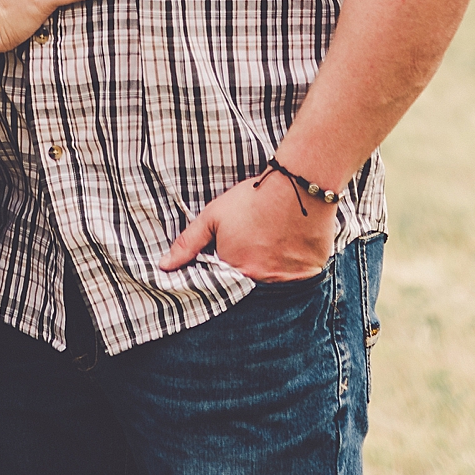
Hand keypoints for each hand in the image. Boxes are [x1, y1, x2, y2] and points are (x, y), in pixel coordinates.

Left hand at [157, 168, 339, 282]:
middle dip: (250, 273)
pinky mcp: (310, 275)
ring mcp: (288, 282)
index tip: (233, 258)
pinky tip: (293, 247)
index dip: (226, 273)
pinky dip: (296, 267)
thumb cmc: (252, 200)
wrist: (297, 187)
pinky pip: (301, 279)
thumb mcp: (213, 217)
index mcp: (235, 273)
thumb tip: (163, 266)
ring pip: (276, 284)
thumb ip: (188, 244)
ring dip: (273, 271)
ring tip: (275, 245)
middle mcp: (261, 284)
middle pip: (250, 288)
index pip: (224, 287)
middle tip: (257, 248)